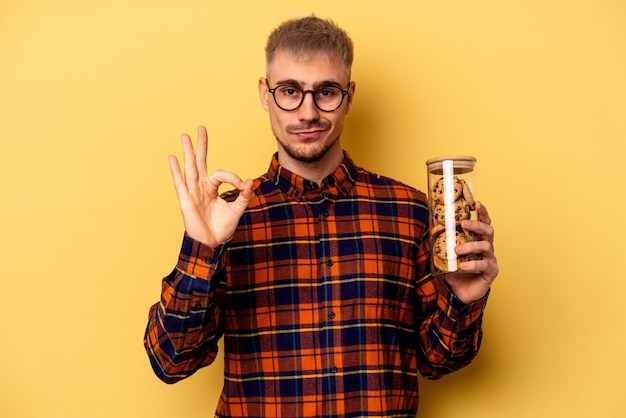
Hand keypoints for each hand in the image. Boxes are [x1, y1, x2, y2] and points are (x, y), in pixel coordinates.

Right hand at [168, 126, 254, 247]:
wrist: (212, 243)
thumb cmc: (223, 228)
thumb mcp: (237, 209)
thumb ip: (244, 195)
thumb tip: (253, 181)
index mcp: (212, 188)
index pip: (222, 174)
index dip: (234, 177)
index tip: (244, 186)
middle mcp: (201, 187)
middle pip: (200, 161)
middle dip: (201, 145)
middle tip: (201, 127)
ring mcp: (192, 192)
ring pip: (190, 168)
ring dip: (188, 151)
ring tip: (185, 135)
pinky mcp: (186, 200)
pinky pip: (180, 182)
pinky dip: (176, 170)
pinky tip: (173, 157)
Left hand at [444, 201, 498, 303]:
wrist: (459, 292)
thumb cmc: (454, 270)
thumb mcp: (445, 252)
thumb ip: (441, 237)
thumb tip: (432, 219)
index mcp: (477, 239)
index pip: (484, 222)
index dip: (482, 212)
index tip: (477, 203)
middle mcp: (486, 247)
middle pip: (488, 231)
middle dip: (476, 225)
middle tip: (463, 224)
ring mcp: (490, 259)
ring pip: (485, 246)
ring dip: (470, 246)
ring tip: (457, 250)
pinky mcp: (491, 271)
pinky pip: (483, 265)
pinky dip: (472, 264)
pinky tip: (462, 266)